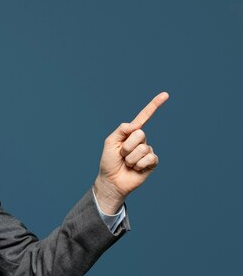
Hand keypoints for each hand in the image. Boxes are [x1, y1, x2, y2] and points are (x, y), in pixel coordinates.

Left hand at [93, 92, 168, 213]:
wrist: (111, 181)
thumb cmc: (109, 162)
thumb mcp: (110, 142)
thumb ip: (121, 130)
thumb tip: (137, 125)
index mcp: (130, 133)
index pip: (144, 117)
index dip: (154, 106)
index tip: (165, 94)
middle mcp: (140, 140)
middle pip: (139, 134)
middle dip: (127, 146)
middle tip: (121, 155)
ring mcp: (147, 151)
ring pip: (142, 148)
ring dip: (130, 158)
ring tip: (127, 164)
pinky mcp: (152, 162)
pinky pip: (149, 158)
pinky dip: (139, 165)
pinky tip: (135, 169)